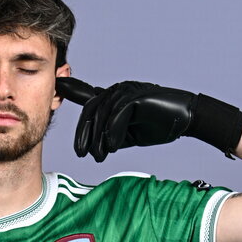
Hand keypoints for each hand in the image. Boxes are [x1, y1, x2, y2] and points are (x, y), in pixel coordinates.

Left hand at [56, 76, 241, 162]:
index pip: (88, 97)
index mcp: (113, 98)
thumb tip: (96, 146)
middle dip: (84, 134)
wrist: (184, 120)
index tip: (57, 85)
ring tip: (100, 156)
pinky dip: (113, 132)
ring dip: (99, 139)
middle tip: (81, 153)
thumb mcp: (127, 135)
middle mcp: (117, 91)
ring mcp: (126, 91)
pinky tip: (113, 147)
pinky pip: (118, 114)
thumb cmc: (157, 126)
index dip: (72, 89)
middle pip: (91, 110)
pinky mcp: (137, 95)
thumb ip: (110, 136)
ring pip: (102, 114)